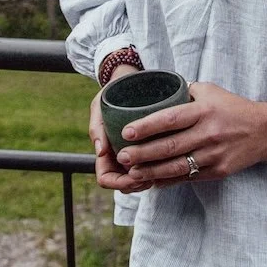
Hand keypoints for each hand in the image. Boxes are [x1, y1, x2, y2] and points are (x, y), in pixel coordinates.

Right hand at [89, 65, 154, 193]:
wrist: (131, 81)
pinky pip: (153, 167)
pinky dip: (159, 170)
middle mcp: (120, 156)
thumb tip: (101, 151)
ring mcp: (135, 153)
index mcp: (106, 151)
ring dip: (149, 180)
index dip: (118, 182)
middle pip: (125, 184)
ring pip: (140, 179)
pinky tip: (169, 164)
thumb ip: (97, 126)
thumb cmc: (113, 94)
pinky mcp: (150, 147)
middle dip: (136, 185)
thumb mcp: (100, 106)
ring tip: (161, 171)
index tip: (133, 174)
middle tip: (151, 177)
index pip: (106, 178)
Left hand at [116, 81, 266, 187]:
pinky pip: (188, 177)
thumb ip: (184, 93)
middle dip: (142, 153)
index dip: (147, 126)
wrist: (265, 131)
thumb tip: (156, 94)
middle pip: (170, 146)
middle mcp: (208, 133)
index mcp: (204, 111)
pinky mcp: (218, 171)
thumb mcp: (211, 92)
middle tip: (122, 156)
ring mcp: (214, 155)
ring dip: (151, 170)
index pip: (170, 118)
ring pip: (177, 166)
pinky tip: (152, 180)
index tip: (127, 132)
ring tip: (132, 172)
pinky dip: (168, 180)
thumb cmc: (233, 108)